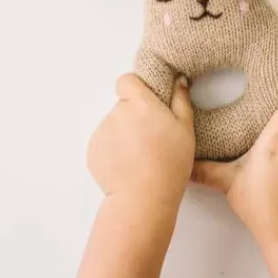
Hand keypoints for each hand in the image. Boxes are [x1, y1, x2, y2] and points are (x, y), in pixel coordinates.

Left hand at [87, 73, 195, 207]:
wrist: (143, 197)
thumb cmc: (169, 163)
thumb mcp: (185, 129)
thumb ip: (180, 100)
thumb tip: (178, 80)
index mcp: (140, 103)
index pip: (127, 80)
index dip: (135, 89)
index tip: (146, 103)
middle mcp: (117, 112)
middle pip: (123, 106)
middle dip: (134, 116)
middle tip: (150, 138)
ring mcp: (102, 131)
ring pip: (113, 125)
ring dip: (124, 134)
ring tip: (140, 157)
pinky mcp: (92, 149)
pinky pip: (104, 143)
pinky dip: (113, 150)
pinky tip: (128, 165)